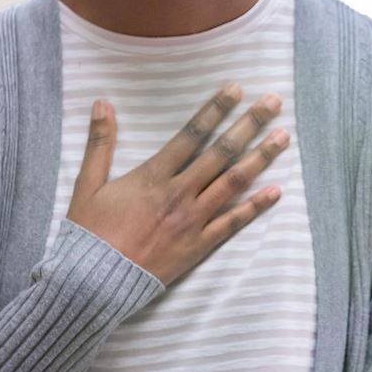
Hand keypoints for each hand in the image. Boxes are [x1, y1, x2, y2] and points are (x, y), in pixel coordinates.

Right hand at [66, 84, 287, 284]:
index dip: (215, 109)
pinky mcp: (198, 246)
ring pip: (233, 183)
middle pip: (221, 152)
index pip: (192, 134)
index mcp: (154, 176)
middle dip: (249, 124)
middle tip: (273, 102)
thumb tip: (102, 102)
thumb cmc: (88, 234)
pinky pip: (232, 223)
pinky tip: (276, 191)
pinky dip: (255, 206)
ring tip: (283, 137)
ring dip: (260, 157)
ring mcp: (192, 220)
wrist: (92, 283)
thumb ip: (99, 142)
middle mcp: (179, 193)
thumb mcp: (87, 184)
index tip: (236, 88)